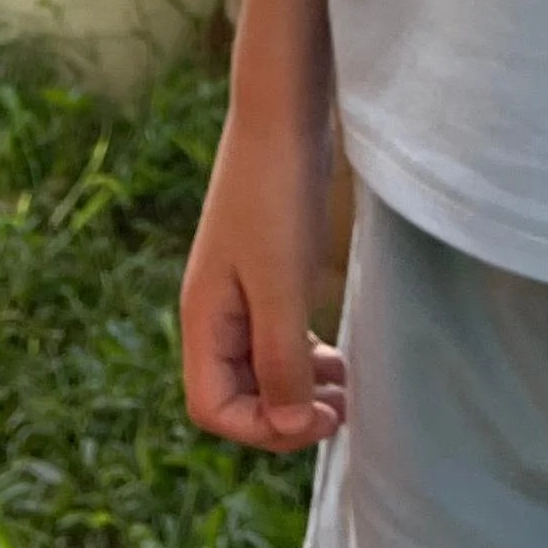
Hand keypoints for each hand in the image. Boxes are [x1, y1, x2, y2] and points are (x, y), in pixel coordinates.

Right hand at [182, 111, 346, 452]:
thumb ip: (280, 359)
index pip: (213, 407)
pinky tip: (335, 358)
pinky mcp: (267, 275)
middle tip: (339, 411)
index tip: (315, 417)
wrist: (283, 118)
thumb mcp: (280, 286)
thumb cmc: (275, 197)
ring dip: (299, 390)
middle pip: (237, 396)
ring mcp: (239, 294)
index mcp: (204, 319)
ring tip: (344, 392)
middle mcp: (215, 313)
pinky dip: (304, 359)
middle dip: (285, 415)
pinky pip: (277, 339)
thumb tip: (286, 424)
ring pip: (261, 370)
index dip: (261, 429)